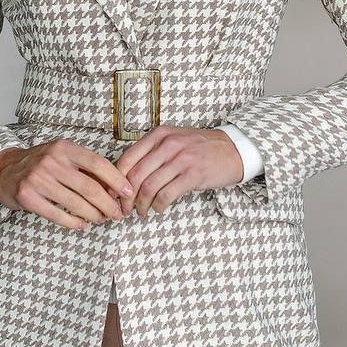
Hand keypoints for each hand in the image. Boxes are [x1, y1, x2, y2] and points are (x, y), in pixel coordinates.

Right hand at [0, 139, 135, 229]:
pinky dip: (74, 222)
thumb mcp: (62, 155)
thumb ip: (84, 168)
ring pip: (76, 204)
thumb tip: (115, 187)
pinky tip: (82, 224)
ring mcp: (38, 179)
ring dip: (93, 215)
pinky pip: (58, 215)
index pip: (98, 163)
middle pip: (90, 188)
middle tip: (116, 214)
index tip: (128, 193)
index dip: (117, 180)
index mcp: (64, 148)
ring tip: (100, 219)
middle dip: (108, 205)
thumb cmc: (41, 163)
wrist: (4, 169)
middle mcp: (51, 161)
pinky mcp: (27, 196)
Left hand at [113, 126, 243, 216]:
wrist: (233, 149)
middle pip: (135, 175)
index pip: (127, 158)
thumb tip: (125, 175)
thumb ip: (151, 152)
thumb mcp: (173, 140)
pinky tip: (158, 208)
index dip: (115, 180)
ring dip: (141, 205)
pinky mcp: (193, 175)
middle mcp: (168, 144)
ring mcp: (181, 159)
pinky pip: (166, 194)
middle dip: (126, 197)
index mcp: (159, 135)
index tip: (113, 193)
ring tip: (142, 211)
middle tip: (125, 208)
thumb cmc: (200, 147)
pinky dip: (158, 206)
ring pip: (148, 186)